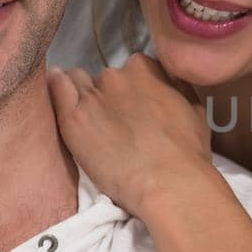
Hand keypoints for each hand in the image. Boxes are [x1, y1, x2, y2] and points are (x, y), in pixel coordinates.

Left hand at [48, 53, 211, 217]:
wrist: (168, 183)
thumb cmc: (187, 153)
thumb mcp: (195, 109)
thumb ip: (177, 86)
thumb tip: (169, 80)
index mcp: (146, 70)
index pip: (134, 68)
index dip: (135, 88)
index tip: (137, 106)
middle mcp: (117, 76)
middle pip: (106, 78)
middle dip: (110, 95)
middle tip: (117, 123)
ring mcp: (92, 96)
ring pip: (77, 82)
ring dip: (84, 96)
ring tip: (92, 121)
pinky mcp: (72, 119)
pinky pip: (56, 89)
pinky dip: (57, 89)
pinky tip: (61, 96)